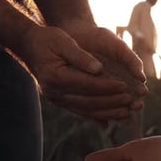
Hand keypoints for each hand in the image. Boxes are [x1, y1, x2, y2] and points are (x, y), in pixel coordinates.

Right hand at [19, 25, 140, 120]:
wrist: (29, 47)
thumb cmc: (47, 40)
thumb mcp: (62, 41)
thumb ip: (80, 56)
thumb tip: (99, 68)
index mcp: (55, 76)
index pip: (86, 84)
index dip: (107, 86)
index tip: (125, 85)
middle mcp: (54, 92)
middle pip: (88, 101)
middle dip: (112, 102)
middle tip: (131, 101)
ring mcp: (56, 99)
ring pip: (86, 110)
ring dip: (108, 113)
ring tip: (127, 112)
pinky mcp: (60, 102)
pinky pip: (80, 112)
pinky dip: (96, 117)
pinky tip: (111, 120)